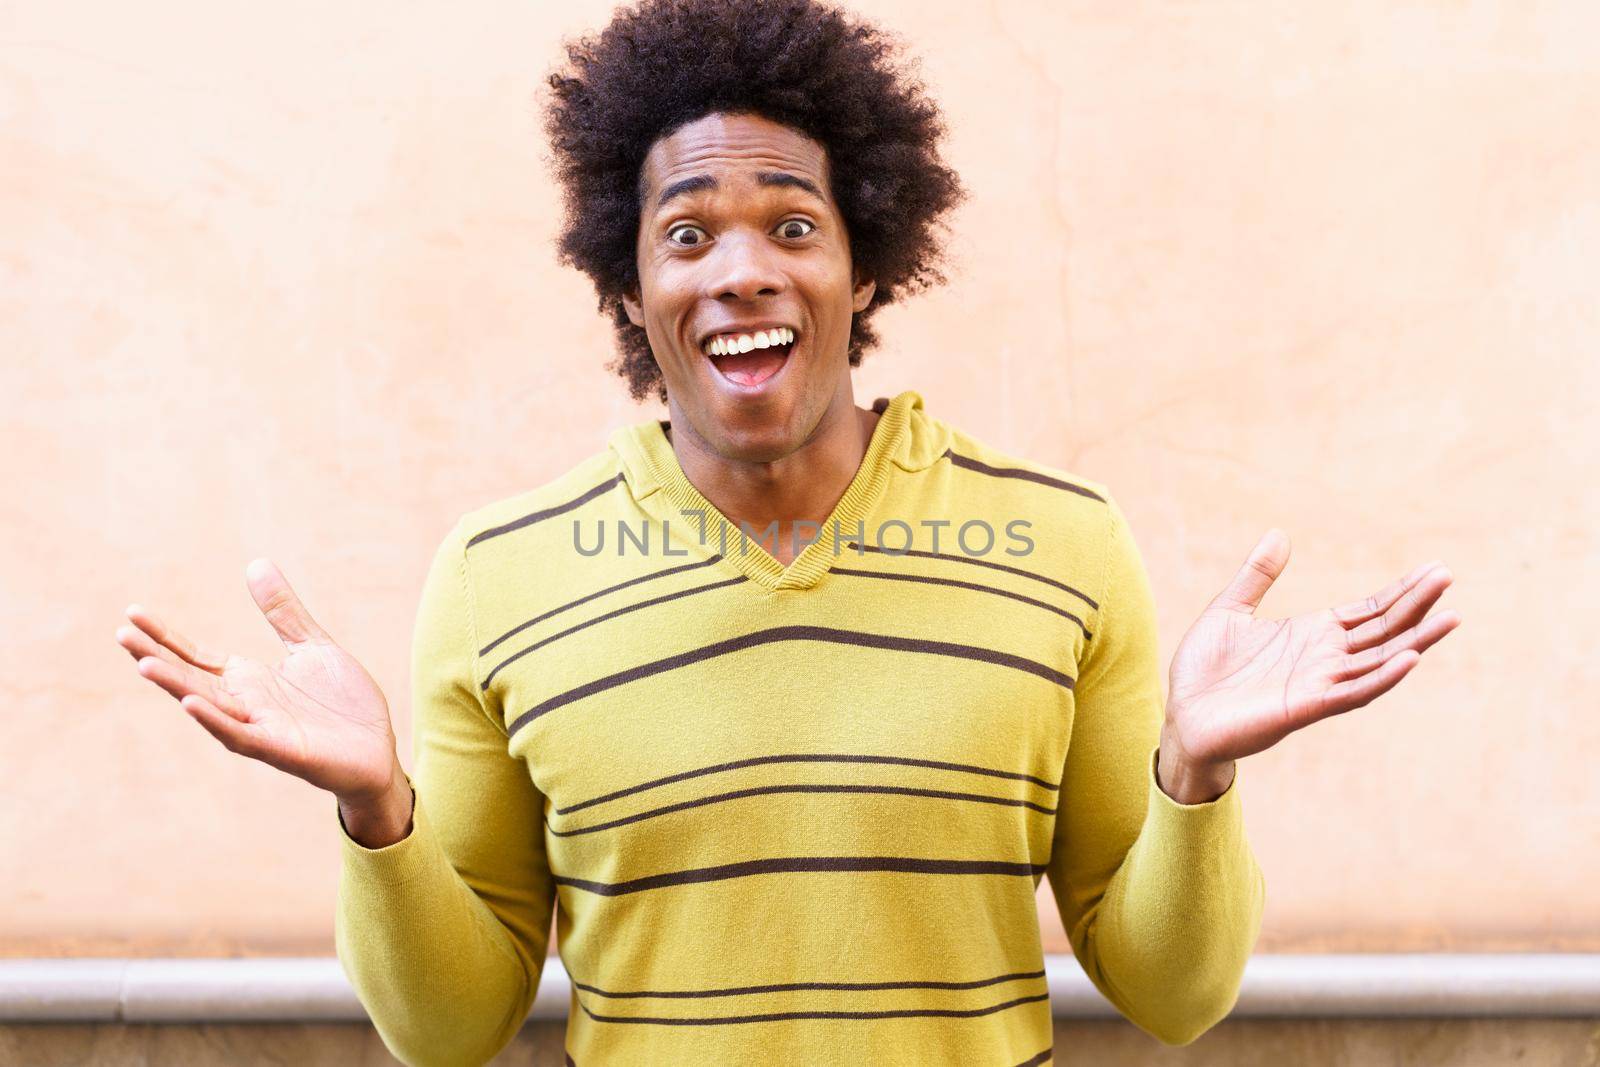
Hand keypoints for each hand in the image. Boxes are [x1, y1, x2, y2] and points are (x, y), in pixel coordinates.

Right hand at [116, 558, 400, 802]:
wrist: (378, 750)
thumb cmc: (344, 705)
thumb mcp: (311, 647)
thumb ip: (283, 613)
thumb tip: (256, 564)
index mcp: (250, 681)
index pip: (196, 656)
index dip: (165, 637)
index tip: (132, 613)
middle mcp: (247, 705)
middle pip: (191, 680)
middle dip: (157, 659)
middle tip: (121, 635)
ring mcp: (262, 729)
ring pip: (209, 708)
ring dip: (177, 688)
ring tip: (144, 665)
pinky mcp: (284, 751)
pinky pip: (243, 736)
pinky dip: (216, 721)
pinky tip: (192, 703)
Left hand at [1162, 529, 1461, 776]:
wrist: (1180, 715)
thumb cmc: (1203, 670)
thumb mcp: (1228, 610)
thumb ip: (1256, 576)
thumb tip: (1278, 535)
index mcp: (1311, 635)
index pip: (1369, 610)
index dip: (1401, 592)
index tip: (1434, 570)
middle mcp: (1324, 659)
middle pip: (1383, 630)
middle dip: (1417, 605)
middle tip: (1449, 578)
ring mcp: (1319, 683)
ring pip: (1379, 660)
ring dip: (1415, 640)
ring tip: (1450, 617)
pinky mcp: (1305, 707)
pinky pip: (1353, 692)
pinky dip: (1383, 676)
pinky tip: (1410, 658)